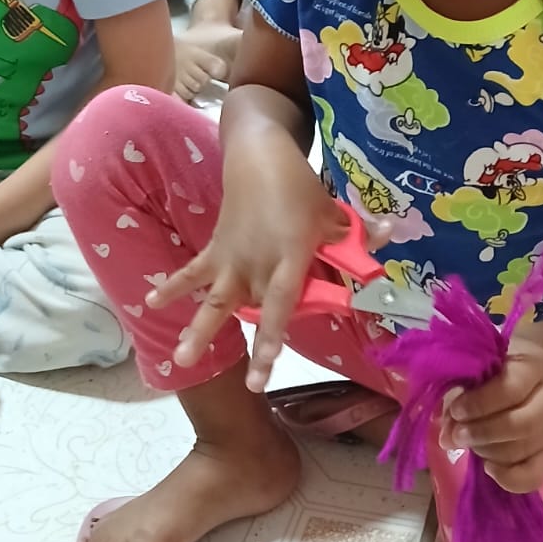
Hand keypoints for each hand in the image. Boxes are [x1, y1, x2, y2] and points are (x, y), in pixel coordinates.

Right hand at [147, 125, 347, 390]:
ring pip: (214, 301)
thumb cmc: (299, 186)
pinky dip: (172, 287)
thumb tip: (390, 233)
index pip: (283, 299)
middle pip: (252, 309)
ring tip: (180, 359)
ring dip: (198, 330)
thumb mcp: (330, 210)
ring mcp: (231, 258)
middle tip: (251, 385)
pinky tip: (151, 305)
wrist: (258, 156)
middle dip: (253, 346)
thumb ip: (356, 231)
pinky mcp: (214, 250)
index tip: (272, 360)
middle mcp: (257, 262)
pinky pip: (192, 273)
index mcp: (289, 254)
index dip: (278, 330)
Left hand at [440, 341, 542, 493]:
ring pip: (524, 449)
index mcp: (535, 368)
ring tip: (468, 444)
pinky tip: (489, 469)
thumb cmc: (503, 369)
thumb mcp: (484, 369)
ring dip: (489, 452)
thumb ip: (463, 394)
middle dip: (483, 433)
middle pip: (523, 424)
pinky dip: (510, 479)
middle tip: (457, 435)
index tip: (456, 410)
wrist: (537, 377)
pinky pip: (535, 475)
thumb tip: (446, 436)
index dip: (480, 403)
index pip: (511, 388)